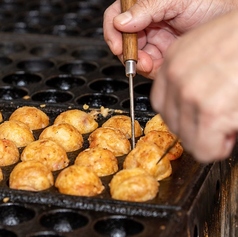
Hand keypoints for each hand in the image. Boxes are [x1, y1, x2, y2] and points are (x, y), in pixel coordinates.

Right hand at [103, 0, 235, 78]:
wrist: (227, 20)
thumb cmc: (209, 1)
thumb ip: (146, 8)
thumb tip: (121, 22)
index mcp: (144, 6)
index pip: (116, 17)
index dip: (112, 32)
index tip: (118, 45)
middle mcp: (146, 23)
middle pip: (123, 40)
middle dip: (126, 53)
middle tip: (135, 60)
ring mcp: (154, 40)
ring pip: (135, 56)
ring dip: (137, 63)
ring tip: (146, 64)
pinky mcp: (162, 55)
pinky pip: (149, 66)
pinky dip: (148, 70)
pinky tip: (154, 67)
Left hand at [151, 11, 237, 161]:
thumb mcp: (204, 50)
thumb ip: (190, 78)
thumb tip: (190, 110)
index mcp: (173, 59)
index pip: (160, 103)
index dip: (178, 116)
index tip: (192, 118)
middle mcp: (176, 76)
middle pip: (171, 123)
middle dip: (193, 128)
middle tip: (214, 122)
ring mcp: (190, 94)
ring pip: (186, 139)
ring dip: (206, 139)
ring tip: (224, 124)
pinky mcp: (211, 111)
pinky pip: (203, 149)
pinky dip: (215, 149)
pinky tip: (227, 136)